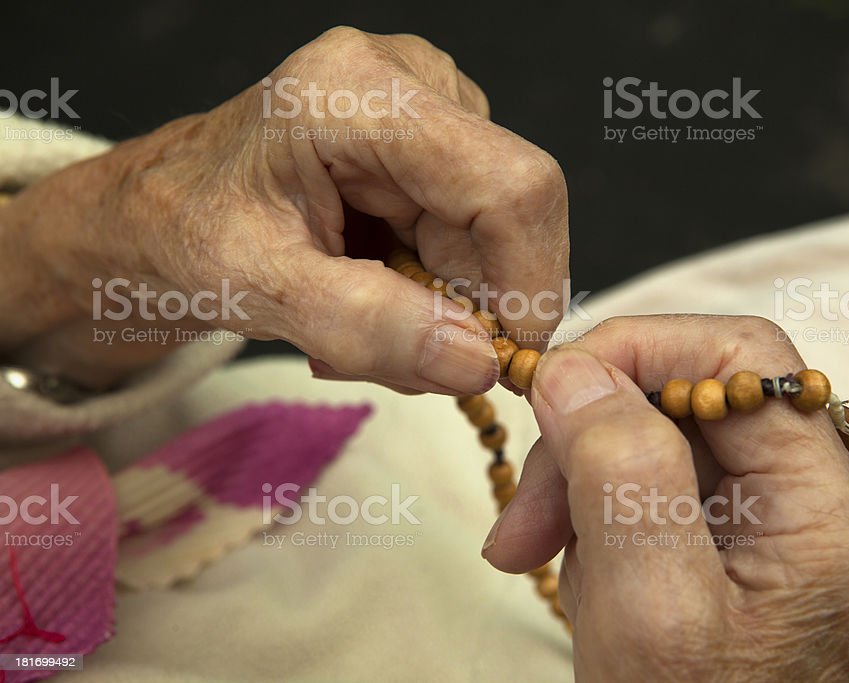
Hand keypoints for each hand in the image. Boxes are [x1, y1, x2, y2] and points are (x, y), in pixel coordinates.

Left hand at [2, 27, 567, 393]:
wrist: (157, 211)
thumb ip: (369, 328)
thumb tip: (477, 362)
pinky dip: (434, 285)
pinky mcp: (432, 136)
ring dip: (443, 303)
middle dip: (467, 304)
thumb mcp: (258, 290)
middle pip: (507, 215)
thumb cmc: (183, 232)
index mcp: (360, 92)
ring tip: (358, 317)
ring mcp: (427, 103)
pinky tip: (372, 291)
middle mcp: (409, 78)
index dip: (526, 282)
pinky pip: (474, 231)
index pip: (509, 185)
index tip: (497, 360)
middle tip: (394, 351)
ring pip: (495, 233)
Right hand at [482, 315, 848, 681]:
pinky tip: (578, 568)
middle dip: (591, 437)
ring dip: (579, 481)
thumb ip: (619, 475)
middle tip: (526, 510)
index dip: (643, 348)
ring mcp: (769, 524)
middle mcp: (811, 506)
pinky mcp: (727, 541)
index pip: (745, 357)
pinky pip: (646, 482)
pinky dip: (591, 513)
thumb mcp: (646, 609)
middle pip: (690, 396)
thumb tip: (575, 369)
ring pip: (655, 436)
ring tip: (536, 550)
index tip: (554, 386)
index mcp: (824, 513)